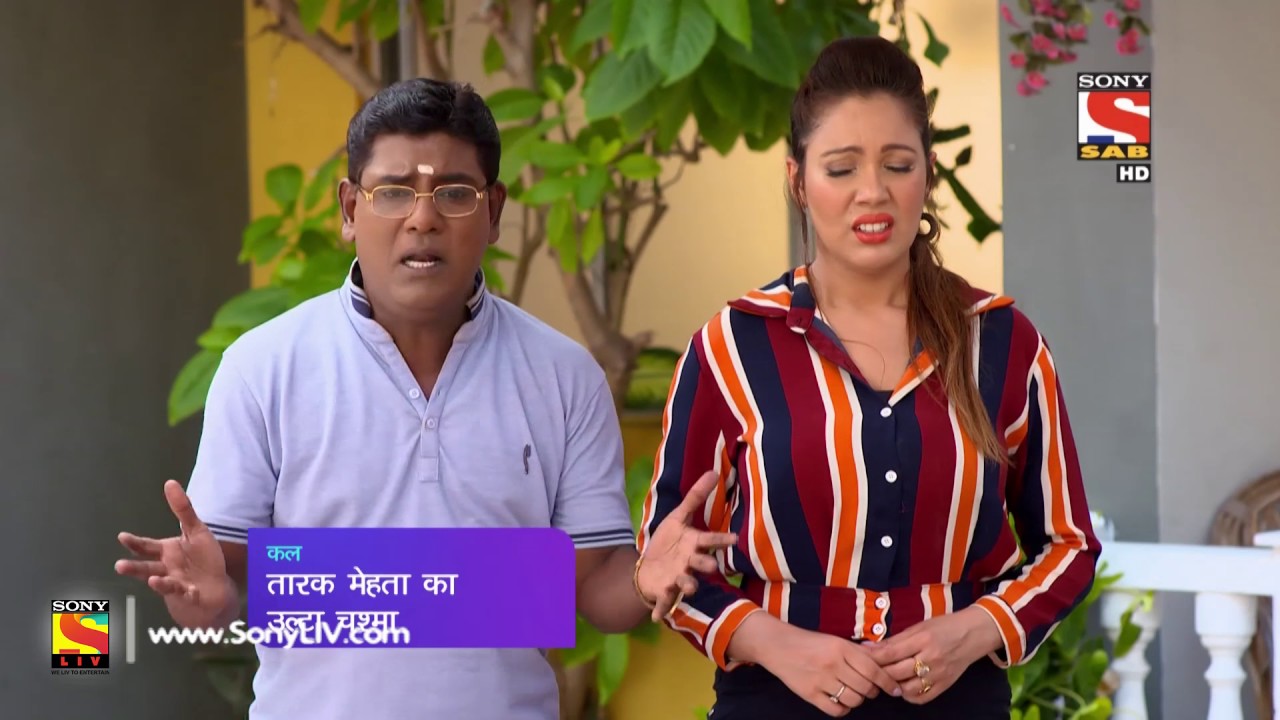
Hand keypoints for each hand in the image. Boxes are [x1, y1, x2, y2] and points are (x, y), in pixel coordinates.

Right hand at [114, 480, 235, 627]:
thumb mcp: (196, 530)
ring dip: (159, 583)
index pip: (146, 547)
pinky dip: (189, 593)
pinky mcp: (190, 595)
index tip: (122, 536)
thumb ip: (183, 509)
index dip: (134, 543)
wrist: (216, 587)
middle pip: (147, 568)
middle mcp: (166, 569)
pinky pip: (189, 594)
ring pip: (164, 584)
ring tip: (153, 580)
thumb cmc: (201, 558)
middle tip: (119, 566)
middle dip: (134, 568)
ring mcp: (176, 584)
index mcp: (166, 552)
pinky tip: (191, 591)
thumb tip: (169, 482)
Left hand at [635, 470, 737, 620]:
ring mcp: (677, 579)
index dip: (720, 540)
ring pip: (686, 583)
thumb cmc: (669, 543)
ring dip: (688, 585)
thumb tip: (713, 472)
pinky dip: (660, 609)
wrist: (650, 569)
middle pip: (700, 563)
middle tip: (712, 565)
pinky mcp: (663, 592)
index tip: (734, 539)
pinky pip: (663, 602)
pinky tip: (654, 616)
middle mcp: (689, 563)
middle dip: (705, 564)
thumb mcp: (678, 517)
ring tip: (690, 587)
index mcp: (693, 545)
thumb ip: (695, 497)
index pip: (709, 540)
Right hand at [762, 625, 903, 716]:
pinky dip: (843, 709)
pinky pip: (836, 710)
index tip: (895, 689)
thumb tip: (884, 660)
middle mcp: (832, 664)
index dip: (888, 682)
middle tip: (870, 689)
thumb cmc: (809, 642)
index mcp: (840, 647)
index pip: (873, 670)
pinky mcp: (809, 694)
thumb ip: (858, 651)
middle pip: (866, 687)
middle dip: (872, 691)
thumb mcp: (835, 640)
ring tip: (853, 692)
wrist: (777, 646)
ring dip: (858, 700)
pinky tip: (840, 700)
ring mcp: (820, 680)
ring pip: (853, 700)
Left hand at [863, 607, 1002, 702]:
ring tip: (886, 679)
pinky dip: (909, 695)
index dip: (873, 657)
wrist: (974, 634)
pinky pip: (922, 697)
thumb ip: (895, 639)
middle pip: (896, 672)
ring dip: (893, 685)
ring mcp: (939, 674)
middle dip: (879, 672)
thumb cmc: (944, 626)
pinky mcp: (945, 685)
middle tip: (868, 670)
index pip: (890, 653)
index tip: (860, 657)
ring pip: (907, 688)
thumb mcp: (920, 626)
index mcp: (923, 639)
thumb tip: (870, 647)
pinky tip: (903, 687)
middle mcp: (931, 658)